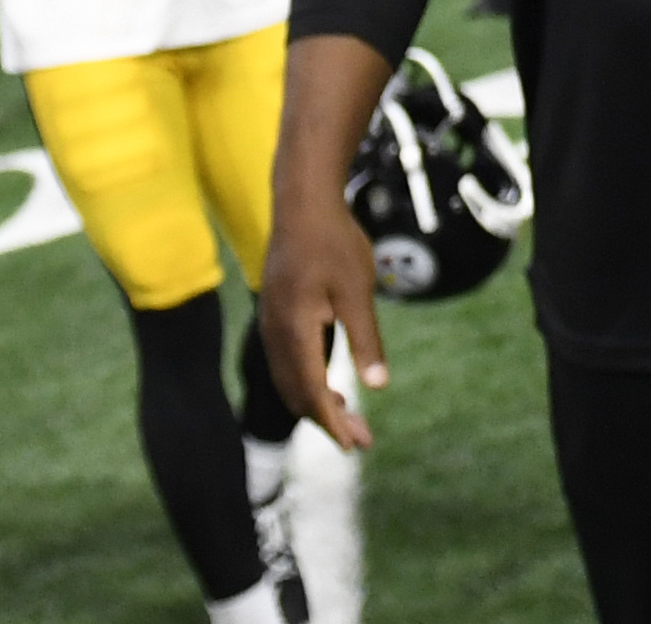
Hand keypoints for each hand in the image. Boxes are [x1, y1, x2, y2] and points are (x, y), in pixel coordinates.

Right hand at [259, 183, 390, 450]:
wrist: (303, 206)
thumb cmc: (335, 244)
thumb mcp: (358, 291)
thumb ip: (366, 340)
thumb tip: (378, 387)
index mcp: (294, 332)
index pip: (311, 392)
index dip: (332, 423)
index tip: (353, 445)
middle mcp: (276, 335)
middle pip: (297, 394)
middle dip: (327, 421)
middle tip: (360, 442)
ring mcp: (272, 326)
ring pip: (290, 381)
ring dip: (317, 405)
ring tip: (349, 422)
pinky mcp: (276, 318)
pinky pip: (288, 364)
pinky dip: (308, 384)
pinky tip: (331, 387)